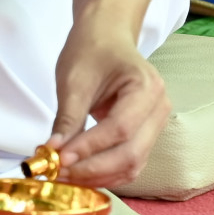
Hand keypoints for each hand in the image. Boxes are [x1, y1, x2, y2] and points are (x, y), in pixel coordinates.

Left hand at [47, 23, 169, 186]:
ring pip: (132, 164)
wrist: (106, 37)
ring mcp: (156, 125)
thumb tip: (54, 152)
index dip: (89, 148)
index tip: (59, 159)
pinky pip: (129, 162)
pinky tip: (80, 174)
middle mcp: (159, 109)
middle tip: (59, 173)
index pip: (119, 129)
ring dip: (98, 176)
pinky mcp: (145, 136)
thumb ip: (67, 119)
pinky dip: (105, 172)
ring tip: (66, 177)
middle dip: (93, 168)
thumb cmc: (91, 50)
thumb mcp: (73, 80)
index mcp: (146, 87)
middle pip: (131, 153)